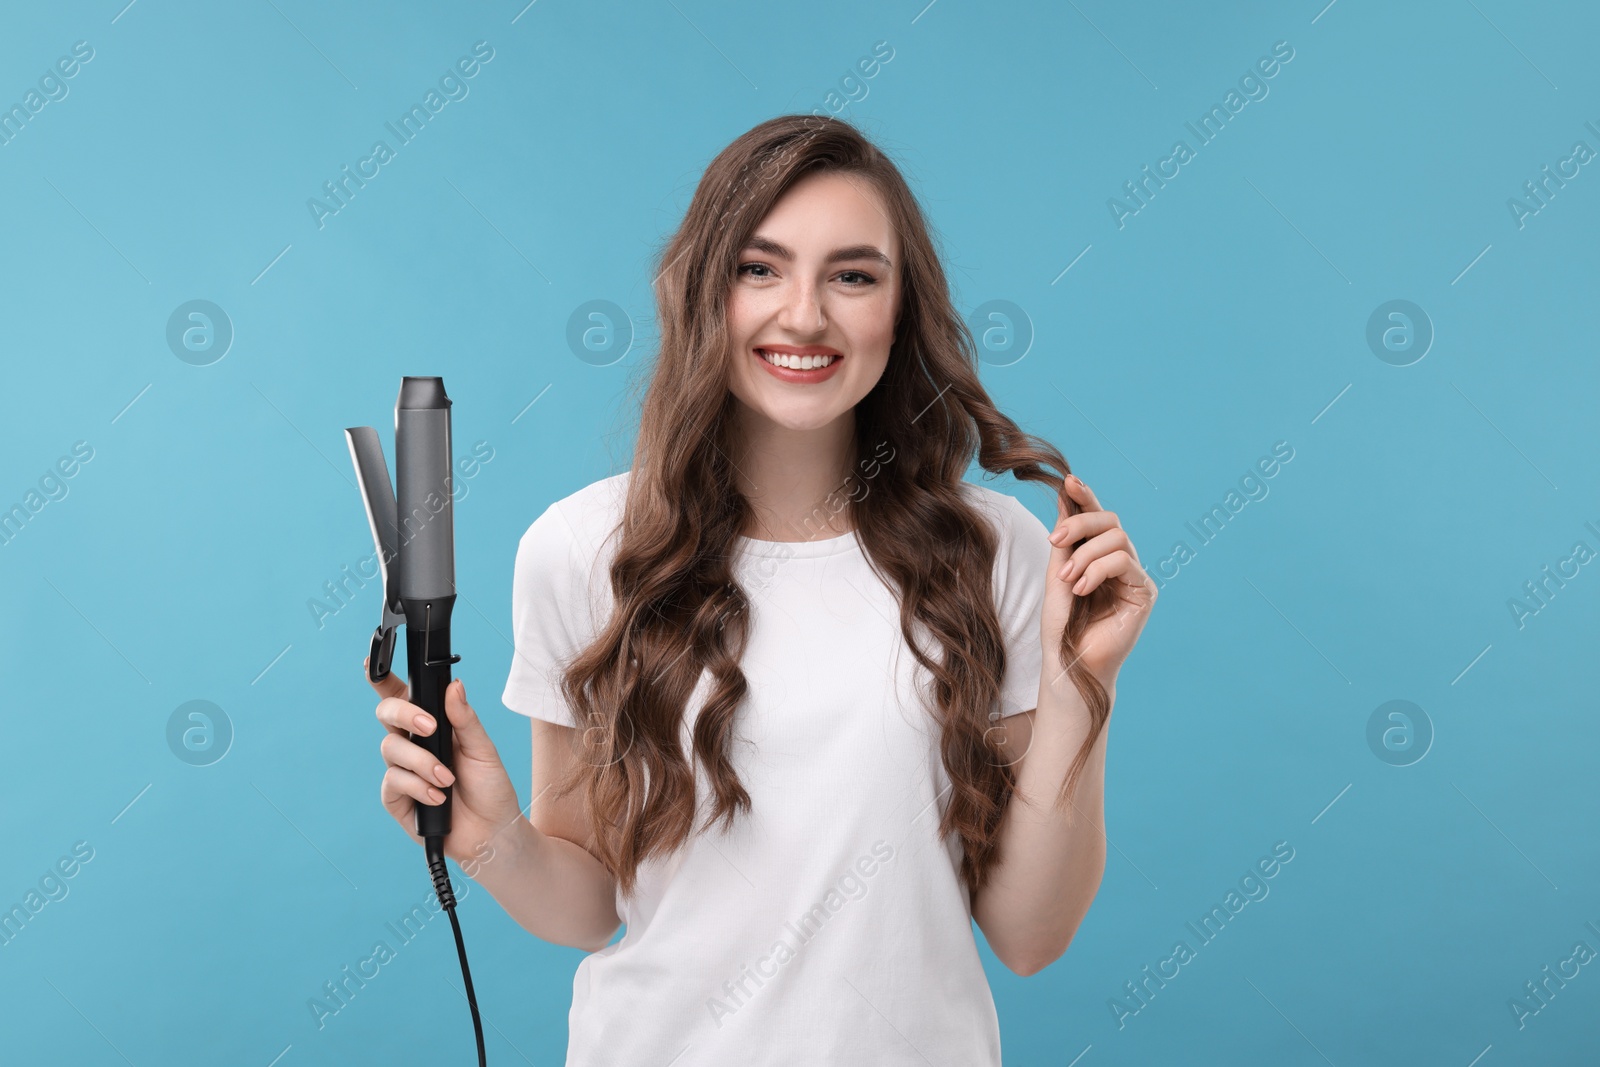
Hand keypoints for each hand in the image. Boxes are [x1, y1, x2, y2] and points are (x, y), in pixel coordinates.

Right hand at [368, 657, 524, 867]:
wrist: (494, 831)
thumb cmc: (490, 787)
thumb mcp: (483, 749)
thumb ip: (465, 719)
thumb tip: (454, 686)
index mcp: (433, 726)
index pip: (403, 696)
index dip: (382, 679)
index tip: (369, 665)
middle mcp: (413, 744)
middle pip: (387, 714)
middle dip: (405, 714)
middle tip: (431, 727)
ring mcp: (402, 771)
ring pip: (391, 748)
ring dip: (421, 762)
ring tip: (447, 777)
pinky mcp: (397, 799)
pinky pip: (392, 782)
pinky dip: (416, 786)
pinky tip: (437, 796)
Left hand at [1040, 474, 1156, 693]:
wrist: (1069, 661)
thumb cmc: (1062, 624)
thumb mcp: (1056, 573)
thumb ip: (1064, 540)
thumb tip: (1063, 497)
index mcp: (1098, 555)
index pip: (1096, 519)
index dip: (1085, 497)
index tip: (1069, 481)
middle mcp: (1120, 562)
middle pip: (1110, 521)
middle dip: (1080, 524)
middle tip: (1055, 541)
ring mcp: (1134, 576)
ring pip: (1117, 539)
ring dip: (1086, 555)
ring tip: (1069, 579)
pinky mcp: (1144, 592)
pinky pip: (1125, 562)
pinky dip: (1098, 570)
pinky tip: (1082, 588)